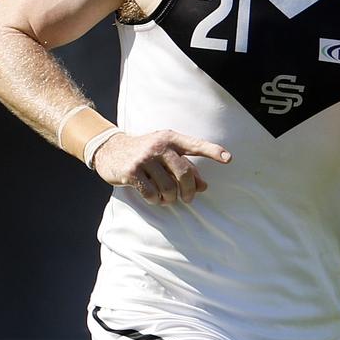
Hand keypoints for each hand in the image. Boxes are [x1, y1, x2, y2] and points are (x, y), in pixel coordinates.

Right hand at [92, 129, 231, 204]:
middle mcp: (159, 146)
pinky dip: (156, 200)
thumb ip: (186, 167)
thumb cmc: (146, 153)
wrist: (110, 149)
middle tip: (188, 199)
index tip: (229, 159)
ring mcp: (144, 158)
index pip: (196, 145)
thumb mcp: (165, 154)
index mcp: (171, 138)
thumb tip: (204, 187)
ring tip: (167, 198)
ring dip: (170, 198)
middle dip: (189, 191)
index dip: (213, 151)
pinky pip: (151, 194)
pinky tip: (154, 198)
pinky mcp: (132, 172)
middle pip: (184, 173)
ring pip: (168, 187)